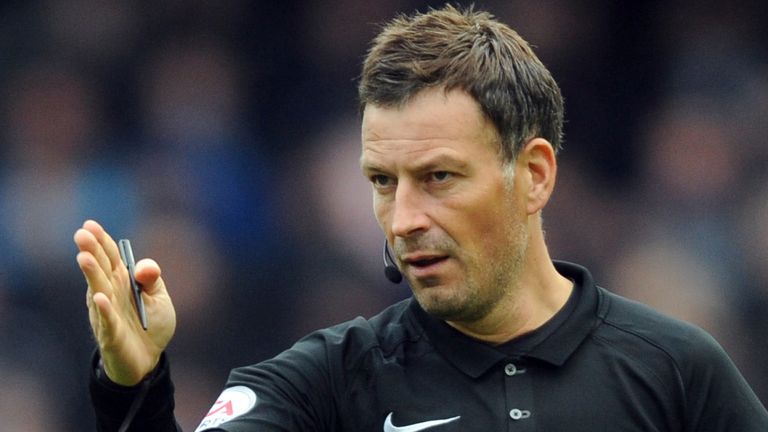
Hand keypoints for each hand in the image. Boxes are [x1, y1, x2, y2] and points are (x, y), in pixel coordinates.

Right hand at [74, 220, 176, 385]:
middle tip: (81, 234)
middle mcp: (110, 294)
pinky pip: (107, 320)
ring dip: (92, 274)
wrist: (149, 359)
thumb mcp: (159, 297)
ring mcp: (107, 313)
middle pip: (100, 269)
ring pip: (99, 290)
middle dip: (91, 251)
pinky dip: (104, 309)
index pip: (109, 256)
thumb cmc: (151, 324)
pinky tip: (100, 298)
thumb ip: (152, 278)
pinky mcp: (111, 334)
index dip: (101, 241)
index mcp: (121, 281)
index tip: (90, 224)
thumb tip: (143, 266)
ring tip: (84, 258)